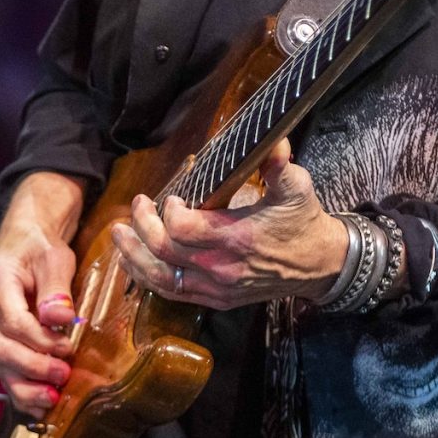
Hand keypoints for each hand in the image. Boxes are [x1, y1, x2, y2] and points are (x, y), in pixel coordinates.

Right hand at [0, 180, 82, 412]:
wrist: (23, 241)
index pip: (13, 322)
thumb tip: (60, 319)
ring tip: (51, 400)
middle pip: (0, 347)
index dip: (41, 341)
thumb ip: (57, 288)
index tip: (68, 348)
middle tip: (63, 376)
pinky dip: (18, 388)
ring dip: (24, 386)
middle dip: (33, 367)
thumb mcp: (55, 258)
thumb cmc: (40, 248)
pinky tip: (37, 405)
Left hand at [110, 141, 346, 311]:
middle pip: (164, 252)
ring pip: (160, 278)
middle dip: (142, 226)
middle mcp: (222, 268)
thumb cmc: (303, 223)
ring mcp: (216, 288)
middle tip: (138, 204)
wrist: (319, 265)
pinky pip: (172, 293)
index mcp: (238, 238)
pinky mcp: (215, 300)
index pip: (184, 230)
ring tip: (117, 234)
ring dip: (133, 256)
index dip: (169, 212)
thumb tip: (273, 138)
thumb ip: (280, 165)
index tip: (172, 197)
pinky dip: (147, 278)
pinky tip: (133, 262)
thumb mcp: (297, 189)